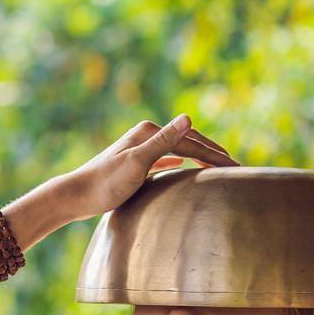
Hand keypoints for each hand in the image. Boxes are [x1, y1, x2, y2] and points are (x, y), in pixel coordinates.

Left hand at [58, 115, 237, 222]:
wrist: (75, 196)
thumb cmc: (105, 184)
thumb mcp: (136, 162)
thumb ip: (163, 141)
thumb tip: (188, 117)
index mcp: (149, 132)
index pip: (192, 143)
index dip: (216, 155)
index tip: (238, 168)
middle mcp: (145, 136)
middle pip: (188, 142)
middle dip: (213, 153)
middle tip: (238, 167)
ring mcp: (139, 149)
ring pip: (179, 150)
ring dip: (200, 156)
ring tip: (218, 166)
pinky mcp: (134, 164)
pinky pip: (165, 159)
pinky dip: (180, 161)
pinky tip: (183, 166)